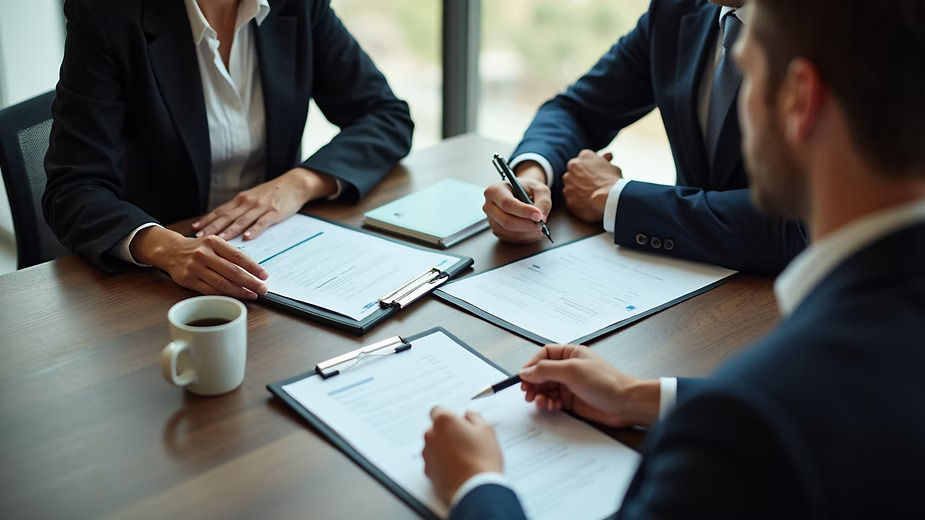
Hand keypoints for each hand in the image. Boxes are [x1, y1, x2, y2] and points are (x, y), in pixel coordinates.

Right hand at [130, 226, 267, 299]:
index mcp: (213, 242)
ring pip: (222, 283)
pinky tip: (235, 297)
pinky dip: (225, 295)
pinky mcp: (188, 280)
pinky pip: (210, 291)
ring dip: (240, 291)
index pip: (238, 256)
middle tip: (263, 288)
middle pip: (232, 271)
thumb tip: (253, 270)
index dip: (253, 267)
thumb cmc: (197, 248)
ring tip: (252, 295)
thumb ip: (230, 254)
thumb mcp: (214, 244)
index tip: (264, 275)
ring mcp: (195, 268)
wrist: (170, 250)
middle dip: (250, 282)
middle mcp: (204, 254)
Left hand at [191, 167, 337, 240]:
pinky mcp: (274, 212)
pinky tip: (247, 238)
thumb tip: (225, 222)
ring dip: (229, 230)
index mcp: (241, 200)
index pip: (220, 211)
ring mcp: (260, 207)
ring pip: (241, 220)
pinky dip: (254, 230)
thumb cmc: (273, 193)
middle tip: (199, 237)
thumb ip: (240, 209)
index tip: (194, 229)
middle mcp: (247, 202)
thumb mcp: (253, 198)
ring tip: (219, 240)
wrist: (294, 184)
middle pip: (226, 217)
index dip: (207, 220)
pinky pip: (262, 223)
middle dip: (212, 227)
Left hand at [422, 406, 502, 502]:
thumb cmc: (482, 459)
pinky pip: (434, 461)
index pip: (438, 410)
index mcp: (443, 421)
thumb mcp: (486, 430)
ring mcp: (428, 454)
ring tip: (463, 456)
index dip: (449, 416)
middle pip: (435, 429)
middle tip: (465, 440)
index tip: (458, 422)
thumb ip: (475, 417)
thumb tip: (470, 415)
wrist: (475, 489)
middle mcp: (431, 435)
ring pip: (434, 446)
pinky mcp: (428, 471)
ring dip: (444, 448)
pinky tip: (457, 467)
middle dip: (447, 432)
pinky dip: (441, 463)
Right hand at [483, 162, 552, 242]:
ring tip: (540, 227)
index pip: (507, 203)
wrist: (522, 194)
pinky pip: (511, 238)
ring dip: (527, 232)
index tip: (538, 216)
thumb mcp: (539, 189)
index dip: (524, 211)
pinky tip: (533, 230)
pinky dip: (525, 237)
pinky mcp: (497, 230)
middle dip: (527, 225)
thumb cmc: (528, 189)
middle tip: (541, 224)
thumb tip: (541, 218)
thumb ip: (543, 202)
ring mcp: (492, 220)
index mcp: (495, 190)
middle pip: (506, 220)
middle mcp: (489, 206)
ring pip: (510, 232)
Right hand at [518, 344, 659, 427]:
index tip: (524, 376)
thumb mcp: (571, 371)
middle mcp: (569, 368)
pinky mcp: (572, 401)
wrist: (625, 404)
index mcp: (570, 354)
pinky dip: (548, 404)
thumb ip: (546, 370)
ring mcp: (570, 385)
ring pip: (546, 388)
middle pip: (542, 373)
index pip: (544, 355)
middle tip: (527, 392)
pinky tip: (550, 406)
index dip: (532, 365)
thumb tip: (527, 371)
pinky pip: (553, 401)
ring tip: (539, 401)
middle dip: (533, 382)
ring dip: (539, 394)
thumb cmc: (605, 382)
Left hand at [562, 150, 622, 222]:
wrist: (609, 198)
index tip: (595, 176)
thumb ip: (605, 162)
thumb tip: (607, 156)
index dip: (590, 169)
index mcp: (585, 156)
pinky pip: (570, 198)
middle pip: (574, 170)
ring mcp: (568, 181)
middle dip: (580, 177)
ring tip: (590, 195)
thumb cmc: (613, 182)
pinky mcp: (567, 196)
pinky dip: (577, 201)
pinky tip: (587, 204)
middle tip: (592, 185)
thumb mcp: (612, 167)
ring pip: (570, 184)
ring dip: (577, 188)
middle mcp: (573, 166)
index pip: (584, 160)